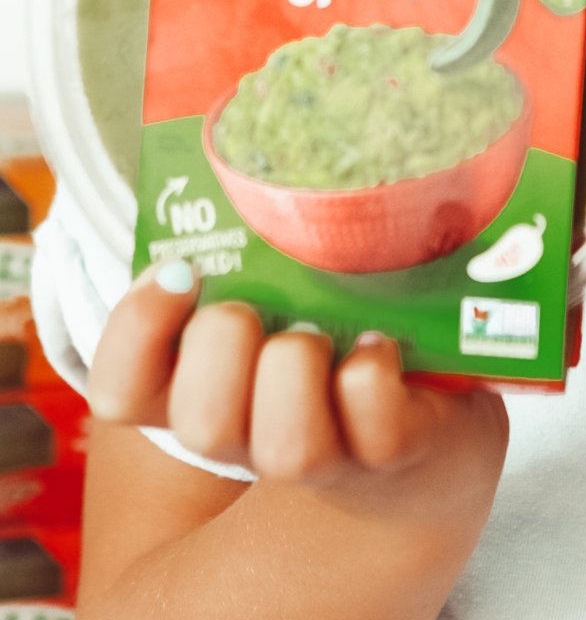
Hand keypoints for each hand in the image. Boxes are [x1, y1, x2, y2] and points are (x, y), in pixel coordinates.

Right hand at [88, 264, 508, 526]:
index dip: (134, 330)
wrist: (431, 415)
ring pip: (287, 449)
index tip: (181, 270)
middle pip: (201, 426)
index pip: (120, 390)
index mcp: (201, 390)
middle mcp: (252, 438)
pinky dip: (372, 370)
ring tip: (321, 331)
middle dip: (224, 345)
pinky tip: (379, 343)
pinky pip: (372, 422)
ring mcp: (326, 458)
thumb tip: (241, 161)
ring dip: (299, 368)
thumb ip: (244, 247)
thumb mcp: (276, 286)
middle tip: (258, 307)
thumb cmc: (334, 329)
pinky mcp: (394, 454)